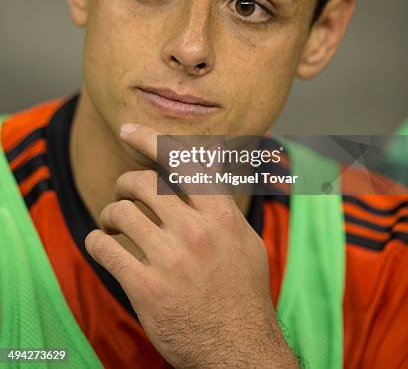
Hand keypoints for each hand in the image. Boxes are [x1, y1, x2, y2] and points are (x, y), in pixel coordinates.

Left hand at [84, 124, 297, 367]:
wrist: (238, 350)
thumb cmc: (243, 293)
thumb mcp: (245, 240)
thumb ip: (222, 204)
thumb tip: (206, 168)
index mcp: (220, 215)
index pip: (180, 162)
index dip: (150, 139)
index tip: (129, 130)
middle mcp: (195, 231)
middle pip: (142, 183)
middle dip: (125, 183)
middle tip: (123, 194)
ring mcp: (169, 259)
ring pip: (120, 212)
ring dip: (110, 214)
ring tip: (112, 224)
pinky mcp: (145, 288)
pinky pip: (104, 248)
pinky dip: (96, 241)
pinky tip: (102, 245)